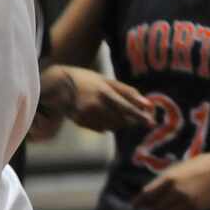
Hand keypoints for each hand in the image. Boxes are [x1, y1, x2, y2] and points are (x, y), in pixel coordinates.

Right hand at [31, 66, 153, 140]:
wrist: (58, 85)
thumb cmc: (87, 80)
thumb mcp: (106, 80)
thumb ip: (127, 92)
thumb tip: (148, 104)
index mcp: (104, 91)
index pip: (126, 106)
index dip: (139, 115)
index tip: (151, 121)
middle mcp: (96, 105)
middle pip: (121, 119)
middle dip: (132, 120)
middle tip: (141, 118)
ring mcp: (88, 115)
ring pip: (113, 126)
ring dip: (120, 122)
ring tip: (116, 112)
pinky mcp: (82, 123)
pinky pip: (102, 129)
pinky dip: (106, 125)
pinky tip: (101, 115)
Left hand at [133, 151, 209, 209]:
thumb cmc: (205, 164)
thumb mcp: (184, 166)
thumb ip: (172, 177)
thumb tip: (162, 185)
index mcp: (170, 176)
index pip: (149, 192)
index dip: (140, 200)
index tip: (134, 206)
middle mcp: (175, 188)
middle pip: (157, 205)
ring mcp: (186, 199)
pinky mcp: (196, 207)